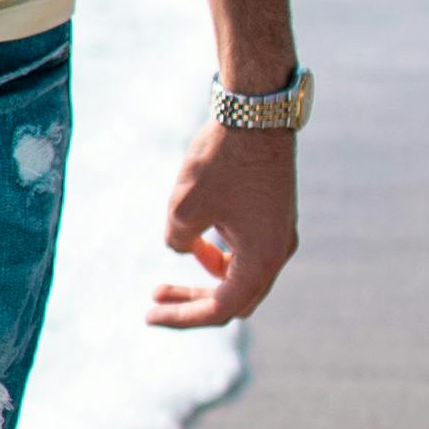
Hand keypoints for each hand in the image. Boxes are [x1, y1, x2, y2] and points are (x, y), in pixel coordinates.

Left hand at [150, 110, 296, 329]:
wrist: (256, 111)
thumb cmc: (221, 160)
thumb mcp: (184, 208)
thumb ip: (179, 241)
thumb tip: (185, 247)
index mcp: (261, 259)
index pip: (219, 308)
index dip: (182, 317)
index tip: (149, 315)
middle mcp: (278, 252)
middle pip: (234, 300)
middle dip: (193, 305)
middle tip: (155, 302)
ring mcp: (279, 233)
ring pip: (241, 276)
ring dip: (206, 282)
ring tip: (165, 284)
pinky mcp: (274, 215)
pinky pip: (247, 252)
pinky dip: (220, 258)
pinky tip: (194, 245)